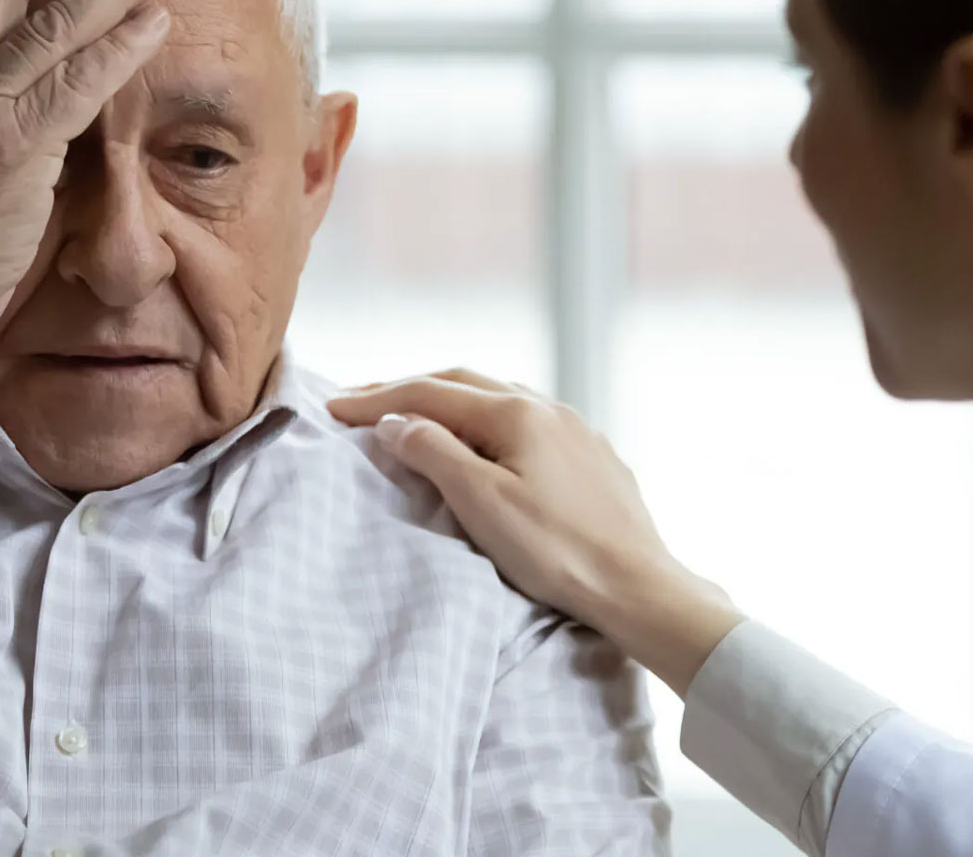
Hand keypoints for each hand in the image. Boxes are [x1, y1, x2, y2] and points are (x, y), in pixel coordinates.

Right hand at [328, 369, 744, 695]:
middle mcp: (548, 408)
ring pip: (497, 400)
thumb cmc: (558, 551)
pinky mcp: (593, 459)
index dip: (376, 399)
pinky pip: (526, 424)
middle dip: (408, 389)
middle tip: (362, 401)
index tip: (333, 409)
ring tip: (414, 415)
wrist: (640, 588)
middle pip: (463, 384)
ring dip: (449, 402)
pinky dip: (485, 423)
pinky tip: (482, 442)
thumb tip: (395, 421)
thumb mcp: (482, 502)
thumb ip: (434, 452)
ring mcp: (575, 431)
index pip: (429, 393)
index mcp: (516, 413)